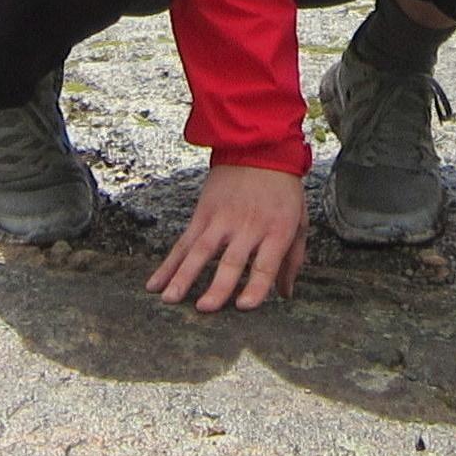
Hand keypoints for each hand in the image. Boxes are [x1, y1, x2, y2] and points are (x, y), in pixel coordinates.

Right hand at [146, 163, 308, 311]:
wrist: (261, 147)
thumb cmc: (283, 189)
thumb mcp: (299, 220)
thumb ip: (293, 258)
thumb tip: (285, 294)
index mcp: (276, 229)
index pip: (266, 264)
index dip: (256, 286)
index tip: (243, 307)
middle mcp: (248, 226)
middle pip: (231, 260)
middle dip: (217, 286)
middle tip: (204, 308)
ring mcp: (223, 219)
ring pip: (200, 251)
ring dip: (183, 276)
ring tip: (170, 299)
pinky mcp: (203, 212)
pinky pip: (184, 242)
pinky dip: (169, 263)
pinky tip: (156, 282)